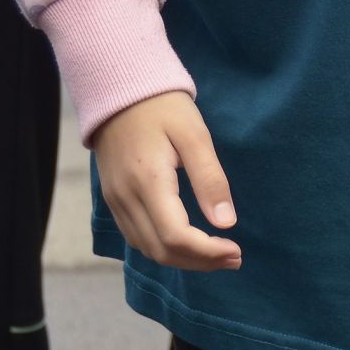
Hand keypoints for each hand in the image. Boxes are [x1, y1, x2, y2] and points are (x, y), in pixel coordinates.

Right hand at [92, 91, 239, 270]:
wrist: (117, 88)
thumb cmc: (162, 107)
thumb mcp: (195, 136)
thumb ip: (210, 179)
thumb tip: (226, 223)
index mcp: (147, 181)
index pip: (175, 237)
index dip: (208, 252)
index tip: (236, 250)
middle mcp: (125, 197)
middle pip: (162, 251)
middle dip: (201, 262)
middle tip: (235, 258)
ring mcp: (115, 200)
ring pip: (148, 249)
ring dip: (184, 260)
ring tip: (218, 255)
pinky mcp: (113, 199)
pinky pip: (137, 237)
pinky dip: (165, 249)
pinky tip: (190, 245)